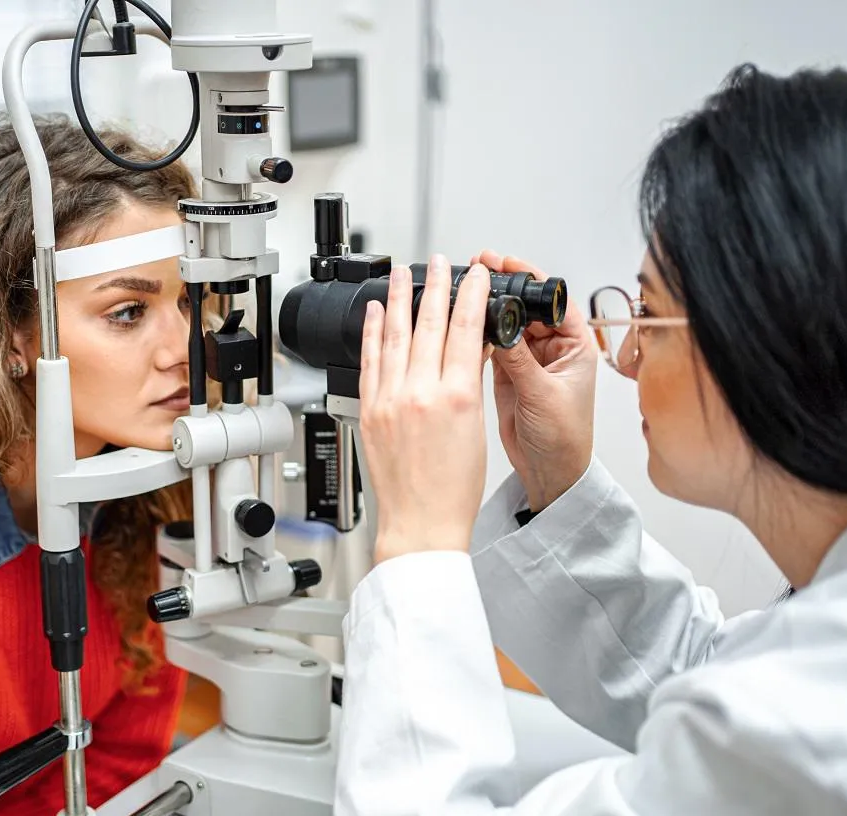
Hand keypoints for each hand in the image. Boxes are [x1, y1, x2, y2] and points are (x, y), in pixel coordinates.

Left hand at [361, 255, 491, 564]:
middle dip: (436, 287)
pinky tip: (377, 312)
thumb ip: (471, 383)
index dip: (471, 295)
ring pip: (396, 337)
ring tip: (403, 271)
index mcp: (455, 397)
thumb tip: (471, 349)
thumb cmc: (453, 489)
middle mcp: (419, 393)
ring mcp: (390, 400)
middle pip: (430, 325)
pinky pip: (370, 361)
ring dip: (402, 299)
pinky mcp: (369, 411)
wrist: (422, 523)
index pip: (466, 330)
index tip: (476, 274)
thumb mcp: (476, 427)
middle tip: (440, 261)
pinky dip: (373, 333)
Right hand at [480, 250, 598, 511]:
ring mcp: (529, 359)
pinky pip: (492, 343)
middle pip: (526, 306)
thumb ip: (519, 360)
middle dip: (502, 288)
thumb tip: (499, 326)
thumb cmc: (565, 440)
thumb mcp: (543, 395)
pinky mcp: (509, 372)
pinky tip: (463, 321)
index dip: (529, 278)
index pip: (552, 300)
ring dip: (488, 308)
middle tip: (477, 271)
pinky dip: (478, 332)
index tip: (505, 264)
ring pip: (507, 322)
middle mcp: (553, 348)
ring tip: (464, 291)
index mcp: (575, 346)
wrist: (550, 473)